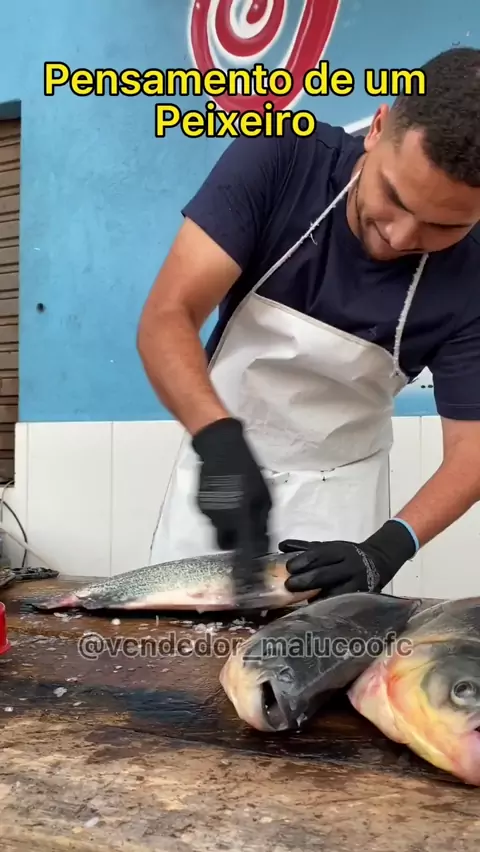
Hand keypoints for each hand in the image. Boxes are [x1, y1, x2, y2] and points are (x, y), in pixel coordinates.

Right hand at [192, 417, 271, 574]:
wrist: (219, 447)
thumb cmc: (246, 469)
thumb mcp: (264, 495)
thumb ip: (263, 522)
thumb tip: (263, 543)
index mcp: (241, 518)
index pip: (243, 555)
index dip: (245, 575)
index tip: (246, 591)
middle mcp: (222, 520)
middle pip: (227, 546)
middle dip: (235, 543)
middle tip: (243, 530)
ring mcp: (208, 513)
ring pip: (219, 530)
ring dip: (228, 525)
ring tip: (235, 504)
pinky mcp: (200, 505)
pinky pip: (212, 516)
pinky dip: (220, 512)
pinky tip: (225, 496)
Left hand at [278, 520, 416, 596]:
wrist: (378, 560)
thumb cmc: (346, 555)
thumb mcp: (329, 547)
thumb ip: (305, 548)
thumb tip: (281, 546)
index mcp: (339, 550)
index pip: (319, 554)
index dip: (303, 560)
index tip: (289, 567)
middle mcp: (349, 565)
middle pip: (325, 574)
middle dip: (305, 581)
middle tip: (289, 586)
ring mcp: (357, 582)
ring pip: (335, 591)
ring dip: (316, 597)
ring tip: (300, 602)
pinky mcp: (361, 596)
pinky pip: (343, 603)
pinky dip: (329, 606)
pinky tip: (316, 610)